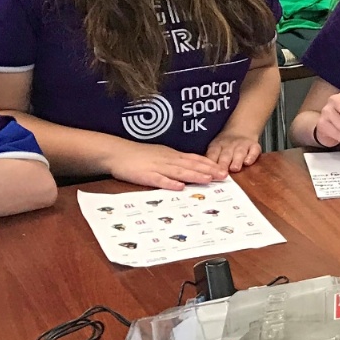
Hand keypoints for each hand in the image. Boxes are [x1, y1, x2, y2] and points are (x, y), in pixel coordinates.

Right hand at [106, 142, 227, 190]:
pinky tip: (180, 187)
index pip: (194, 159)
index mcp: (171, 155)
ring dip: (194, 175)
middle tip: (223, 176)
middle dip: (208, 170)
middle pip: (191, 165)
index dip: (209, 164)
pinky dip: (170, 183)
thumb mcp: (160, 155)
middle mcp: (167, 159)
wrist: (116, 152)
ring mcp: (157, 167)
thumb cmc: (138, 155)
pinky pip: (159, 180)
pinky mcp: (145, 175)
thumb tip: (189, 169)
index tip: (222, 169)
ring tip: (208, 179)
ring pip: (179, 171)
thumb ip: (174, 162)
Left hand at [206, 131, 261, 172]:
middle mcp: (230, 145)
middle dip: (223, 164)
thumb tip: (202, 174)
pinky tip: (248, 162)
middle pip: (225, 155)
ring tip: (234, 169)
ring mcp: (243, 145)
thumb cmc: (225, 146)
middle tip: (222, 174)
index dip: (211, 163)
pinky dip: (251, 156)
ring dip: (236, 160)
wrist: (241, 130)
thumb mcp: (214, 148)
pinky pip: (254, 151)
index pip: (212, 154)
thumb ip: (210, 160)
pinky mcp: (254, 146)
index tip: (209, 173)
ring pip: (239, 153)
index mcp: (217, 146)